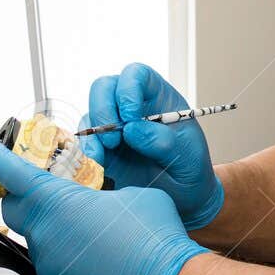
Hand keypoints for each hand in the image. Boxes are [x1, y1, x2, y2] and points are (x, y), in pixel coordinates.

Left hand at [0, 137, 207, 274]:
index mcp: (57, 202)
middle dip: (27, 199)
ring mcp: (50, 266)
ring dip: (57, 232)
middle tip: (53, 195)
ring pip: (39, 242)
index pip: (14, 173)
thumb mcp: (132, 194)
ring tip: (92, 235)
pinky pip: (55, 268)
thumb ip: (103, 192)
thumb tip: (101, 200)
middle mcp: (45, 235)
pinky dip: (70, 261)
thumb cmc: (154, 240)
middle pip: (17, 210)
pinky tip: (98, 261)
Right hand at [78, 63, 224, 230]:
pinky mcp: (100, 150)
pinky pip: (84, 145)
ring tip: (104, 161)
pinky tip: (97, 169)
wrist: (181, 200)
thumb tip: (131, 129)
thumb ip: (163, 141)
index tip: (131, 116)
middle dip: (102, 110)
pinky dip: (85, 155)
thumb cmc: (189, 170)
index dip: (128, 89)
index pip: (137, 75)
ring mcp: (112, 127)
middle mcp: (131, 107)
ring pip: (89, 115)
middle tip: (113, 140)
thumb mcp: (188, 157)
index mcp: (158, 98)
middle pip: (104, 88)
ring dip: (92, 137)